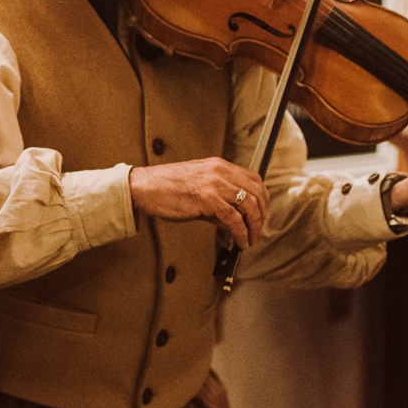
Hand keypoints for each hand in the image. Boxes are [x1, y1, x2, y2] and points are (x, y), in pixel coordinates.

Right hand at [128, 158, 267, 248]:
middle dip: (261, 215)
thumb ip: (218, 202)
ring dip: (254, 226)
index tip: (260, 214)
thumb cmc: (166, 187)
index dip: (262, 199)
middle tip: (257, 231)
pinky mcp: (208, 199)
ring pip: (249, 205)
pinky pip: (234, 218)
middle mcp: (221, 172)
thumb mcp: (198, 188)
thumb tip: (233, 221)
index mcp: (219, 166)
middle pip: (256, 193)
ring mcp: (216, 184)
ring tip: (250, 240)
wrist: (145, 187)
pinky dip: (241, 233)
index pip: (253, 179)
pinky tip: (239, 242)